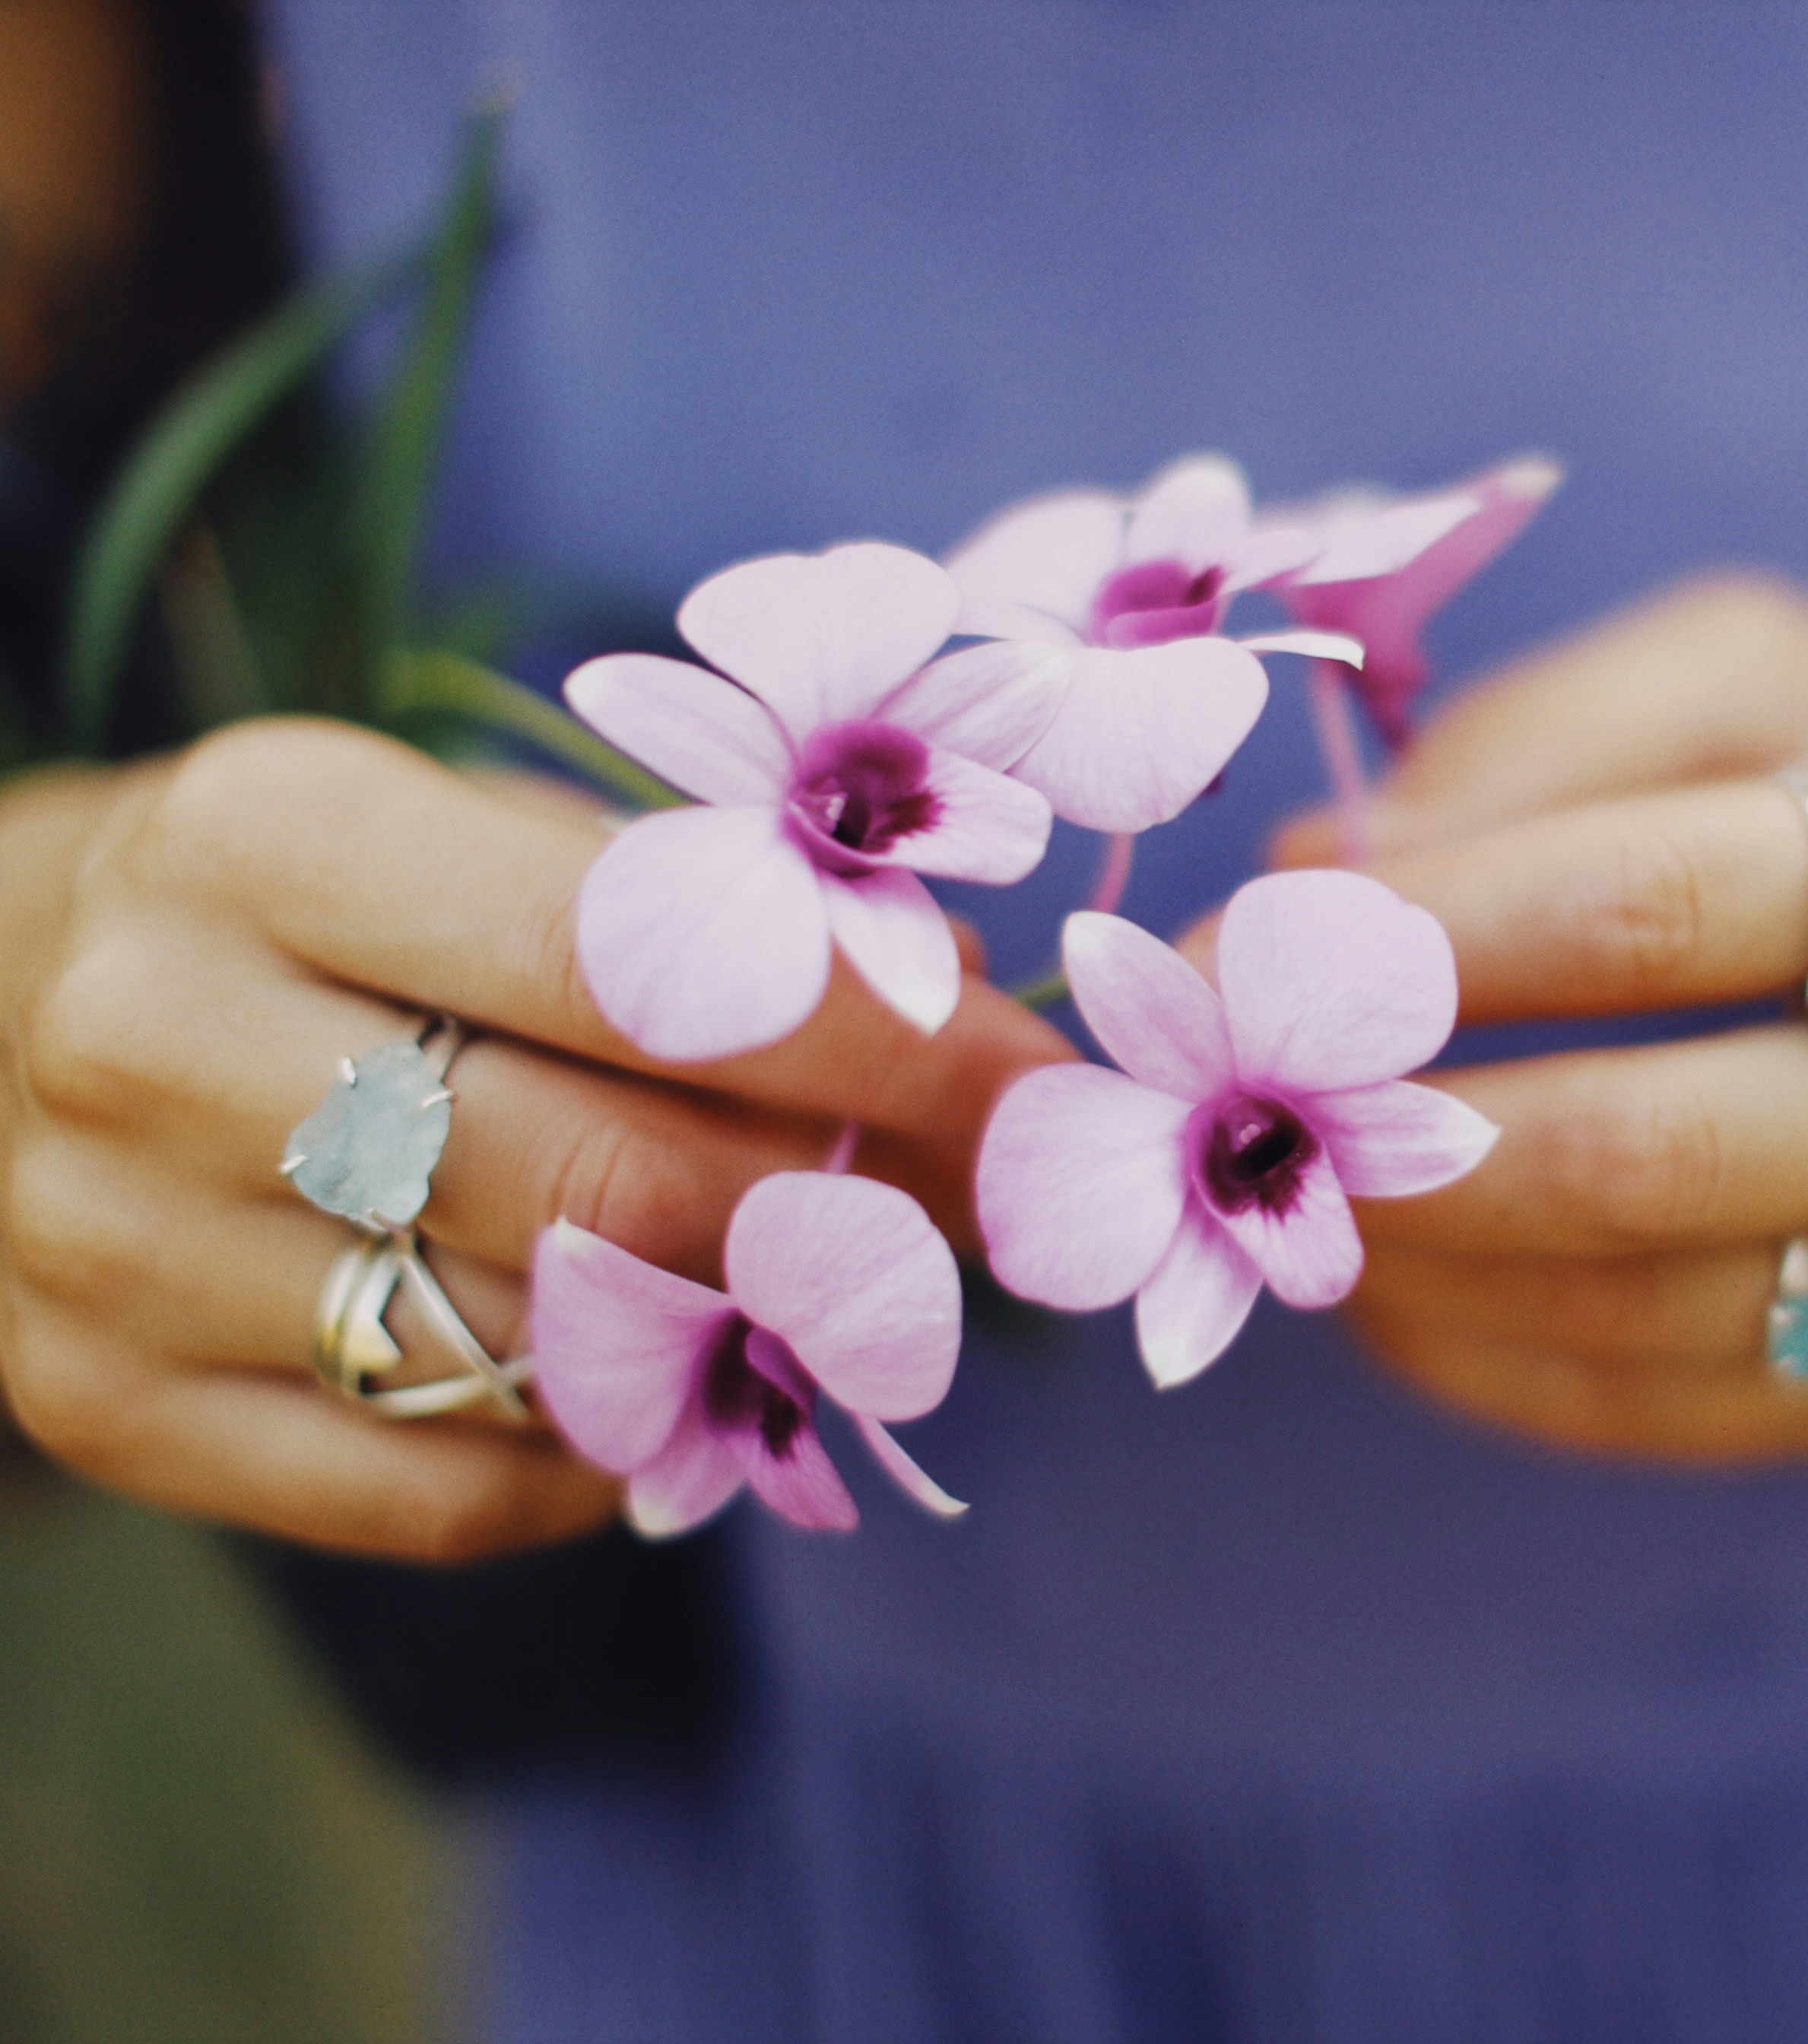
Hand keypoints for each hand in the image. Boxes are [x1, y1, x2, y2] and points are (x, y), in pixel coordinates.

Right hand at [0, 719, 1067, 1559]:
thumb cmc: (305, 908)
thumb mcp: (461, 834)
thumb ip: (684, 916)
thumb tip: (960, 1003)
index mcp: (268, 832)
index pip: (643, 968)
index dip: (878, 1038)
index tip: (1035, 1083)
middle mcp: (158, 1034)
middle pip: (603, 1182)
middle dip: (840, 1209)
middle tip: (974, 1214)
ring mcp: (99, 1237)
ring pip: (531, 1349)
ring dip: (738, 1335)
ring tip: (840, 1289)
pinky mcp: (93, 1402)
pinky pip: (435, 1490)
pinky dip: (598, 1459)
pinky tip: (663, 1389)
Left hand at [1279, 576, 1807, 1461]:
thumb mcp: (1750, 674)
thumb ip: (1534, 742)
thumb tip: (1312, 884)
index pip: (1654, 910)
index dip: (1406, 946)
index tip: (1214, 961)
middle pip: (1657, 1152)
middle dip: (1389, 1143)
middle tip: (1217, 1114)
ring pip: (1655, 1311)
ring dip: (1419, 1270)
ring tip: (1282, 1193)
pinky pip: (1688, 1409)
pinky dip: (1499, 1364)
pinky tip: (1398, 1287)